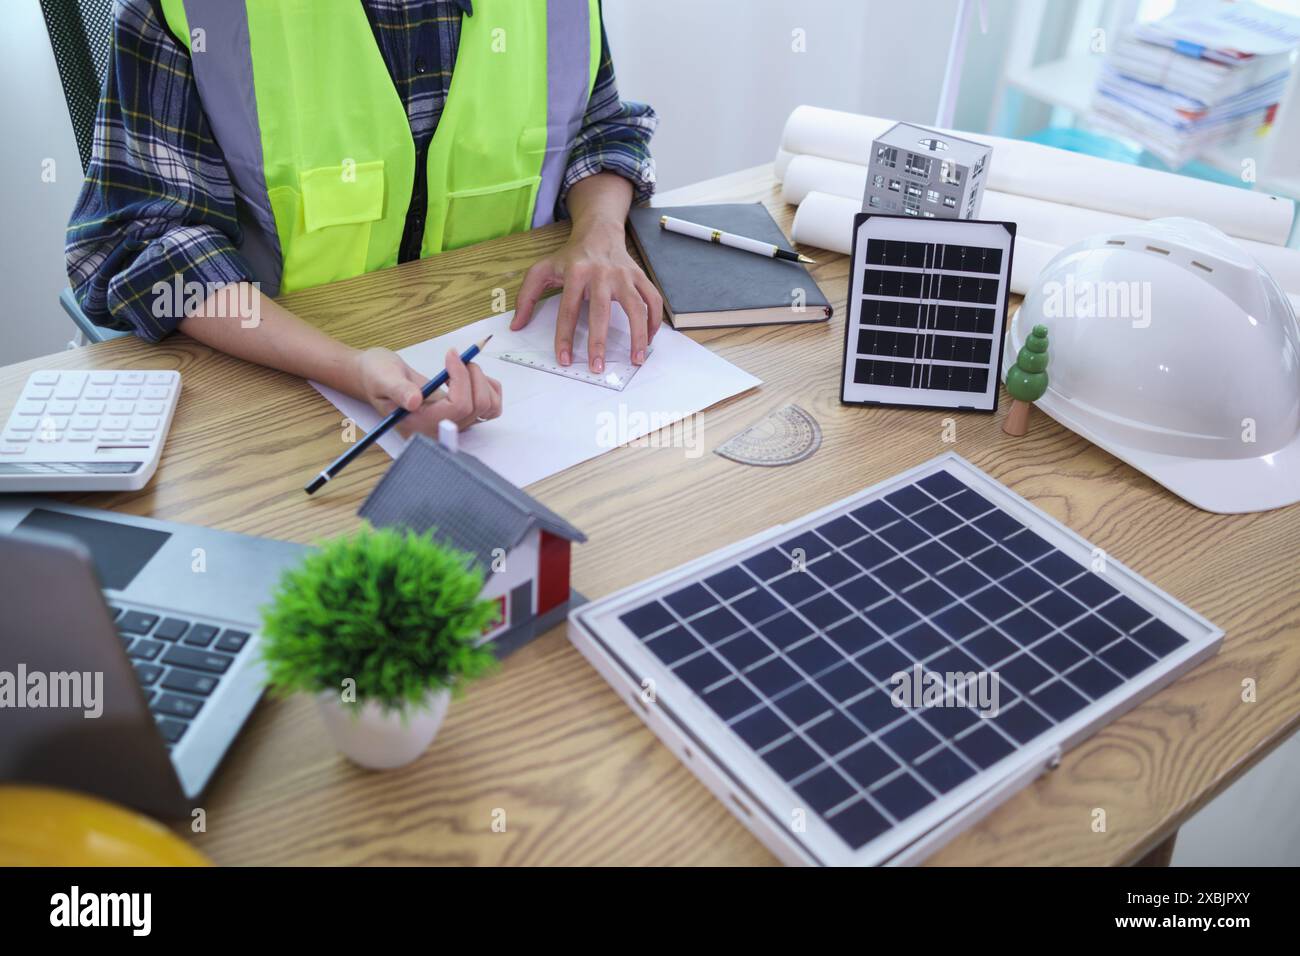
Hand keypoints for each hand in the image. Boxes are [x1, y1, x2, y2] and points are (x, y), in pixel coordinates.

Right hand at [353, 347, 501, 437]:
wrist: (380, 379)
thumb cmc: (378, 377)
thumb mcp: (382, 379)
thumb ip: (397, 390)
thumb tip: (414, 401)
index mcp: (421, 424)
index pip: (458, 407)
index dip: (461, 378)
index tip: (451, 354)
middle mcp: (440, 429)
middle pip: (477, 406)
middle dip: (472, 375)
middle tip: (455, 356)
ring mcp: (454, 424)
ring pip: (489, 408)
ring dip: (482, 381)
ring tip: (462, 366)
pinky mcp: (463, 416)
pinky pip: (492, 407)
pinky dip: (489, 387)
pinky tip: (470, 376)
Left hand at [510, 218, 662, 372]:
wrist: (598, 232)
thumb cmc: (570, 256)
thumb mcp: (542, 270)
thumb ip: (526, 297)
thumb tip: (516, 326)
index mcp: (575, 273)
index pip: (568, 310)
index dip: (565, 337)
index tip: (564, 360)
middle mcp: (601, 274)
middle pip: (601, 312)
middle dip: (599, 342)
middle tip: (598, 367)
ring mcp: (624, 275)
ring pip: (635, 307)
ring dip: (638, 335)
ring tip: (636, 359)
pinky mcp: (639, 277)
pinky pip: (653, 300)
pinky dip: (654, 321)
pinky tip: (649, 339)